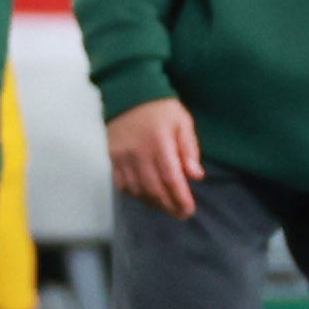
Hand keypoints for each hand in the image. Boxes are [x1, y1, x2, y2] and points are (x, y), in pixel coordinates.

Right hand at [107, 96, 203, 218]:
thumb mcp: (183, 123)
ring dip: (153, 203)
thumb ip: (190, 149)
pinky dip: (135, 195)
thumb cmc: (162, 109)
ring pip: (137, 189)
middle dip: (169, 204)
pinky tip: (147, 198)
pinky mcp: (112, 157)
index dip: (180, 197)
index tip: (189, 209)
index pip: (171, 177)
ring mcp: (122, 156)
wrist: (129, 94)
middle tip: (181, 214)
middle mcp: (138, 152)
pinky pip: (121, 183)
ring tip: (167, 208)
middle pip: (153, 187)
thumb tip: (196, 176)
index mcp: (159, 142)